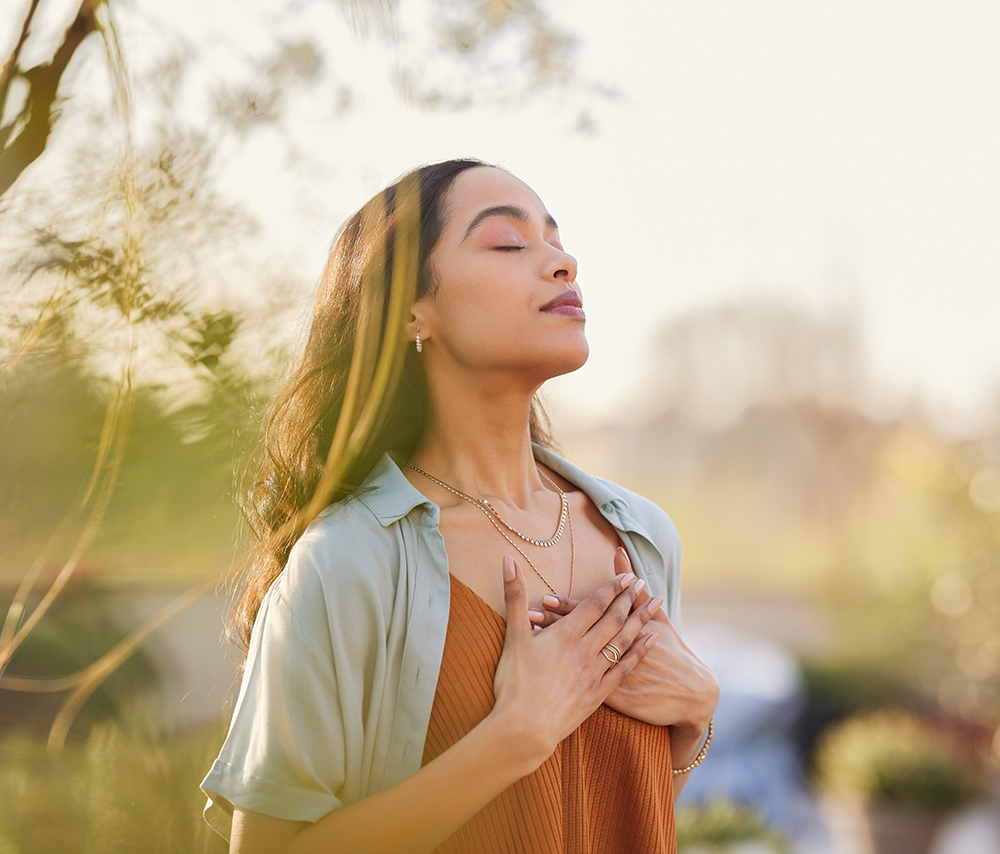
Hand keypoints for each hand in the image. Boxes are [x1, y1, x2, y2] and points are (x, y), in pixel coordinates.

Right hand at [490, 555, 657, 765]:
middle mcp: (585, 650)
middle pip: (614, 619)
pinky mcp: (599, 693)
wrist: (525, 729)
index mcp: (566, 634)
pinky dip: (640, 651)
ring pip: (624, 640)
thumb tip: (508, 559)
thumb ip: (514, 596)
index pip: (594, 604)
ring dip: (641, 619)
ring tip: (656, 603)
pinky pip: (626, 667)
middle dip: (629, 598)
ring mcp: (595, 672)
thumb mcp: (513, 636)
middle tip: (643, 583)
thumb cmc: (514, 683)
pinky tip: (652, 641)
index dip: (611, 588)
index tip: (626, 576)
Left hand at [530, 548, 718, 730]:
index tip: (545, 597)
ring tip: (531, 638)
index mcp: (624, 631)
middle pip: (580, 635)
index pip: (590, 615)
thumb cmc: (673, 652)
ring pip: (576, 660)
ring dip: (553, 649)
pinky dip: (564, 677)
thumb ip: (634, 590)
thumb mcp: (657, 619)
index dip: (567, 607)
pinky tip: (543, 673)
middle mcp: (615, 651)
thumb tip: (619, 553)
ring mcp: (613, 676)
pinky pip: (583, 686)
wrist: (690, 694)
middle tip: (529, 614)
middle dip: (553, 625)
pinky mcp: (613, 698)